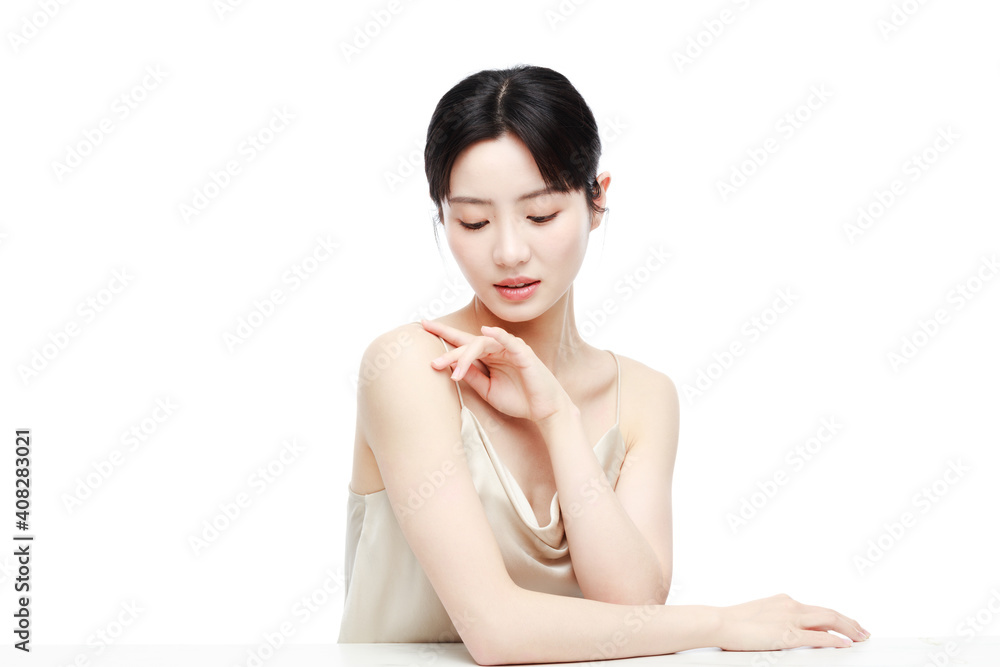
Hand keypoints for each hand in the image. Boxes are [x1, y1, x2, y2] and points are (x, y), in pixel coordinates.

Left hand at [421, 319, 570, 422]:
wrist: (543, 411)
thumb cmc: (518, 399)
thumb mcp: (488, 390)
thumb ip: (472, 376)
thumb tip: (449, 367)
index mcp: (488, 356)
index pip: (463, 341)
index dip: (443, 332)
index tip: (423, 325)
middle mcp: (497, 348)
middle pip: (468, 343)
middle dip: (450, 352)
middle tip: (433, 362)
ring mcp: (511, 349)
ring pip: (482, 344)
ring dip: (466, 357)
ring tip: (454, 372)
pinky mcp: (524, 354)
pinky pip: (508, 341)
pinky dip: (498, 335)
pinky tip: (485, 332)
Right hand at [716, 593, 868, 650]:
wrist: (719, 622)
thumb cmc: (732, 621)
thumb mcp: (760, 615)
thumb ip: (776, 620)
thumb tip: (783, 630)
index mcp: (784, 601)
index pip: (817, 609)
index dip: (835, 616)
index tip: (846, 623)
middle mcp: (791, 606)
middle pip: (829, 612)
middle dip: (849, 622)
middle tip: (862, 630)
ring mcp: (790, 619)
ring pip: (829, 620)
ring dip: (849, 628)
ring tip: (861, 636)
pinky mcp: (787, 635)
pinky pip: (819, 637)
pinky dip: (835, 640)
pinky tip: (846, 644)